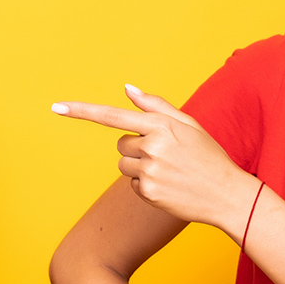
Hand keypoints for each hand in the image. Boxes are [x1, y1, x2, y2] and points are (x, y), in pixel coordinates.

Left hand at [52, 85, 256, 233]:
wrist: (228, 194)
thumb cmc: (208, 156)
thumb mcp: (188, 124)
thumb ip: (155, 106)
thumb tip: (126, 88)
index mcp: (161, 125)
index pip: (112, 115)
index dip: (81, 111)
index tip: (56, 106)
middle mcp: (152, 146)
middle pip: (120, 143)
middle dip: (137, 147)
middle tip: (166, 155)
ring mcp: (149, 171)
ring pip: (123, 164)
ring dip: (139, 166)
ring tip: (168, 171)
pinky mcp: (148, 192)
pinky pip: (132, 183)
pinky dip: (146, 184)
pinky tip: (168, 185)